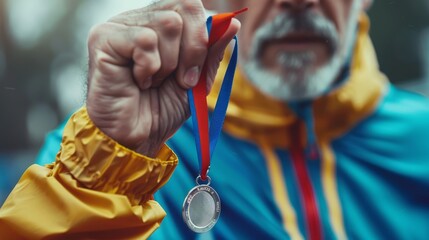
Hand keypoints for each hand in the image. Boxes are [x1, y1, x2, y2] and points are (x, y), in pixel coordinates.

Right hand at [86, 0, 239, 156]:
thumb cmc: (160, 110)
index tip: (196, 72)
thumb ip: (211, 51)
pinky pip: (145, 40)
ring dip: (169, 64)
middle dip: (193, 49)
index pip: (190, 5)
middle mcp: (140, 20)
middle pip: (184, 6)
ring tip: (152, 82)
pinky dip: (150, 68)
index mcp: (160, 26)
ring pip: (168, 23)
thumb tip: (231, 22)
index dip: (203, 35)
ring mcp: (120, 26)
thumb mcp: (197, 80)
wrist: (135, 139)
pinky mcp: (103, 38)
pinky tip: (138, 81)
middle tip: (181, 80)